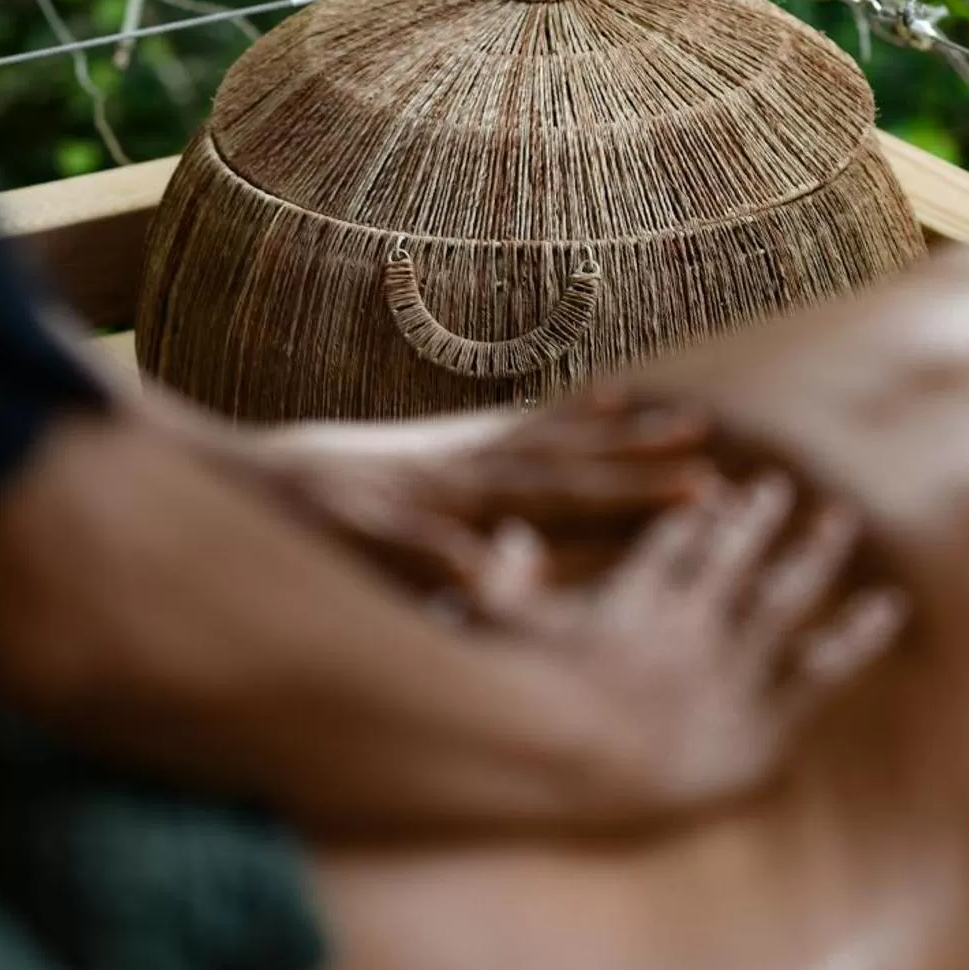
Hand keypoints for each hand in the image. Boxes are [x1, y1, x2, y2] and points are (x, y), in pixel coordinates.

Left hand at [225, 393, 718, 592]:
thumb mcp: (352, 549)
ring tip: (686, 415)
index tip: (703, 490)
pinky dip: (566, 415)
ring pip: (559, 440)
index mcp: (462, 497)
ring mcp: (462, 454)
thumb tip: (483, 569)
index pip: (567, 496)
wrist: (253, 480)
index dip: (635, 496)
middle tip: (714, 448)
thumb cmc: (302, 527)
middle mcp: (473, 467)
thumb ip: (418, 556)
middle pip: (575, 461)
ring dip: (621, 434)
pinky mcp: (447, 449)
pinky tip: (605, 400)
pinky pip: (521, 429)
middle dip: (645, 460)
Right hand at [466, 472, 909, 818]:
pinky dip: (857, 635)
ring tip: (839, 517)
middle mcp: (691, 622)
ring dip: (814, 552)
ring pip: (784, 595)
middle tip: (778, 488)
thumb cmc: (526, 700)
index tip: (712, 496)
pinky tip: (889, 606)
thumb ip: (503, 579)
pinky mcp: (762, 717)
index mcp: (633, 599)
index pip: (669, 546)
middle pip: (731, 557)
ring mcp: (732, 666)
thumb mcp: (498, 628)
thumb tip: (510, 531)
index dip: (692, 520)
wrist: (580, 755)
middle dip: (756, 519)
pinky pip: (821, 668)